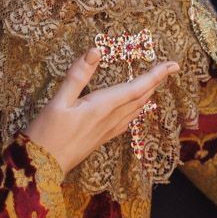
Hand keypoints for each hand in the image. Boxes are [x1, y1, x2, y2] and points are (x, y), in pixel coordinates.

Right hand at [24, 47, 178, 175]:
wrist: (43, 166)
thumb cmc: (47, 133)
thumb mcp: (58, 101)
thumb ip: (77, 76)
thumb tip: (95, 51)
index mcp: (102, 107)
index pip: (136, 88)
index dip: (155, 75)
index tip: (173, 64)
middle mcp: (110, 119)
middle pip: (140, 98)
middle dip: (156, 82)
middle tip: (169, 68)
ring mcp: (108, 130)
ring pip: (136, 110)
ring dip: (148, 94)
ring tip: (156, 83)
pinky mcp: (102, 138)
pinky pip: (128, 121)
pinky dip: (137, 109)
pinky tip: (136, 109)